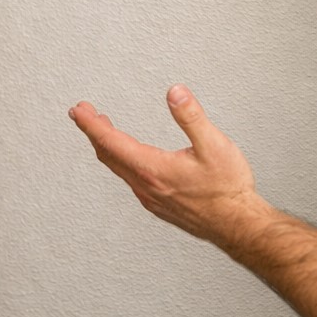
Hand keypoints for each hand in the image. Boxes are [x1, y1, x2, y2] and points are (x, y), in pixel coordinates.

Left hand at [69, 84, 264, 246]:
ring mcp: (151, 198)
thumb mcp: (214, 145)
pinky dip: (121, 161)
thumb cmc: (228, 189)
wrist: (238, 225)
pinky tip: (130, 157)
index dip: (90, 123)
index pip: (110, 142)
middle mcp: (146, 186)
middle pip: (108, 155)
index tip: (77, 110)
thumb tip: (175, 92)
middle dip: (93, 131)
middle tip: (84, 113)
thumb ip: (191, 117)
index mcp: (153, 169)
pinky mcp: (159, 205)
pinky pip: (130, 180)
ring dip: (107, 146)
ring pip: (118, 169)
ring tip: (103, 129)